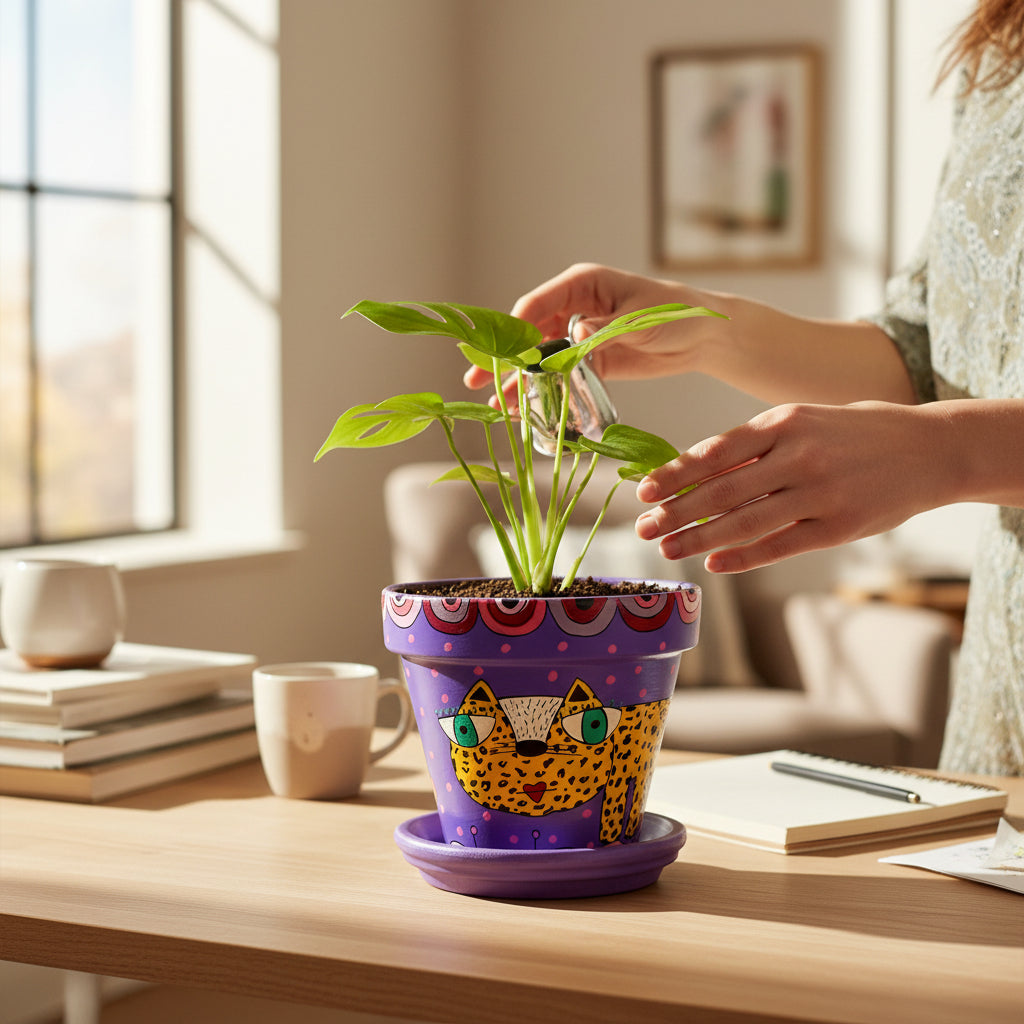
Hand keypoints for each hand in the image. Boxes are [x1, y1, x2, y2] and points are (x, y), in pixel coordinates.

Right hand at [463, 263, 718, 391]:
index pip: (537, 304)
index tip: (498, 353)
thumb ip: (606, 327)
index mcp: (582, 285)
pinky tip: (524, 409)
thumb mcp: (641, 318)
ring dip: (520, 381)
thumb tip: (576, 333)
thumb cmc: (676, 313)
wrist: (703, 337)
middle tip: (477, 379)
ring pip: (540, 359)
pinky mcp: (590, 361)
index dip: (515, 328)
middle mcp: (574, 308)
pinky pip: (560, 376)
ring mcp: (579, 336)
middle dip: (505, 358)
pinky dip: (543, 391)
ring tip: (497, 403)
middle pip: (529, 334)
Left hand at [635, 402, 950, 572]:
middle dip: (676, 512)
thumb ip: (755, 445)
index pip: (715, 451)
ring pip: (745, 522)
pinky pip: (779, 546)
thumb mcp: (804, 420)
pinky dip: (742, 558)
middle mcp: (799, 456)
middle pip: (722, 490)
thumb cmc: (855, 432)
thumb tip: (694, 468)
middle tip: (644, 529)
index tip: (644, 492)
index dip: (675, 475)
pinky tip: (713, 564)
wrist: (930, 449)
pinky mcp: (839, 527)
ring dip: (699, 538)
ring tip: (669, 549)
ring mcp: (820, 493)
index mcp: (784, 422)